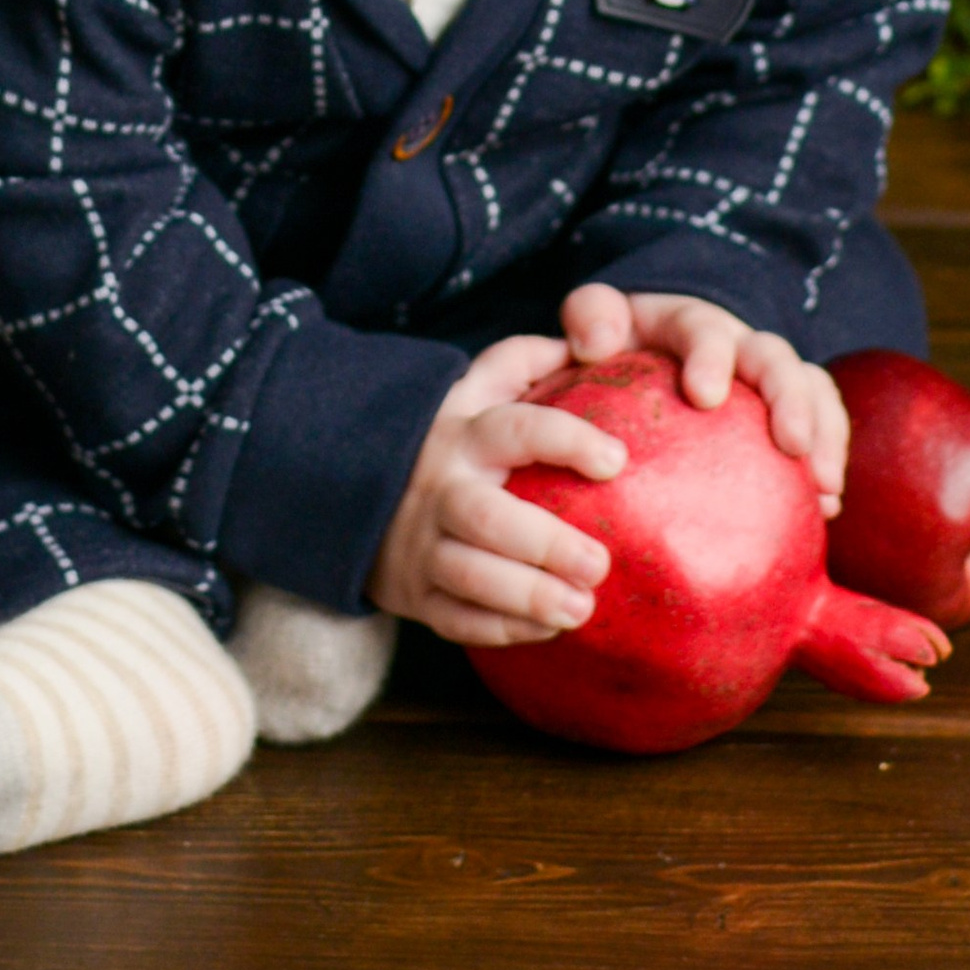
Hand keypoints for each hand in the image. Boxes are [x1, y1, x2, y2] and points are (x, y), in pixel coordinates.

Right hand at [369, 332, 625, 645]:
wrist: (354, 495)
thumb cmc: (443, 442)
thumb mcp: (469, 391)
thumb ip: (520, 362)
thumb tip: (583, 340)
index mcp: (464, 434)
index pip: (516, 429)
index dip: (566, 441)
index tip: (615, 460)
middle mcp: (440, 488)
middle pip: (489, 517)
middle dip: (547, 544)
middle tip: (601, 564)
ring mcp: (422, 545)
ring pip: (471, 575)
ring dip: (528, 596)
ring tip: (583, 607)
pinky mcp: (415, 594)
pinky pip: (457, 618)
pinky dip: (503, 627)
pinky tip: (548, 629)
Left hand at [559, 280, 847, 512]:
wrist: (650, 352)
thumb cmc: (619, 346)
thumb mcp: (596, 321)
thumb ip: (590, 317)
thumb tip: (596, 346)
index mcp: (690, 326)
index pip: (705, 331)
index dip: (710, 357)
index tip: (703, 396)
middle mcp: (740, 346)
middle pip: (775, 358)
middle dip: (790, 398)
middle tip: (792, 444)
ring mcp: (768, 380)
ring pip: (814, 390)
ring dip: (826, 435)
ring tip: (825, 488)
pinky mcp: (785, 414)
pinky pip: (822, 429)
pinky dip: (829, 463)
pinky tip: (826, 508)